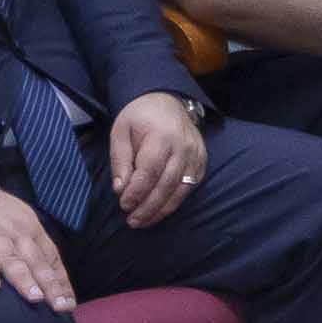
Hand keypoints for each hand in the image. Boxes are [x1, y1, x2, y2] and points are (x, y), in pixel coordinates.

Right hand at [0, 183, 79, 310]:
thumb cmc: (1, 219)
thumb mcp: (25, 228)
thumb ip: (40, 255)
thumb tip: (61, 289)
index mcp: (32, 230)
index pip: (50, 258)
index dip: (60, 282)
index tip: (68, 305)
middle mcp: (15, 233)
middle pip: (34, 261)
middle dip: (48, 284)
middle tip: (58, 306)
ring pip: (10, 259)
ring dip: (23, 279)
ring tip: (34, 298)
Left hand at [103, 93, 205, 223]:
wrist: (166, 101)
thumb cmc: (140, 117)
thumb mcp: (121, 131)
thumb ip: (120, 159)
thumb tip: (121, 189)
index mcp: (162, 136)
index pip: (150, 171)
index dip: (137, 191)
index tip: (124, 205)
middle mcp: (183, 147)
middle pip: (166, 185)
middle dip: (148, 207)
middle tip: (132, 221)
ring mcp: (196, 155)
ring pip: (180, 190)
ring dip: (161, 210)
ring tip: (143, 221)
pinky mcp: (201, 162)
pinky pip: (189, 188)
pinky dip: (174, 202)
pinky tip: (159, 211)